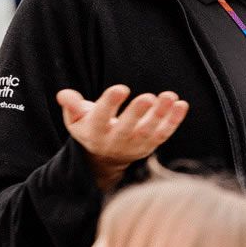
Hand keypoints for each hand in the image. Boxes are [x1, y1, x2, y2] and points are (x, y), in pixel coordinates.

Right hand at [57, 85, 188, 190]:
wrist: (105, 158)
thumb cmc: (91, 128)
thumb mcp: (75, 119)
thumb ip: (71, 106)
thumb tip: (64, 95)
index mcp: (95, 132)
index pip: (101, 118)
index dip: (110, 104)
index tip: (120, 88)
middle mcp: (116, 141)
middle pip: (127, 128)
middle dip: (137, 114)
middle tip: (148, 97)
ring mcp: (136, 145)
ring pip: (150, 131)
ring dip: (161, 114)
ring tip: (170, 96)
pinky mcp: (151, 145)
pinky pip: (164, 134)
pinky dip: (174, 121)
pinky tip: (181, 105)